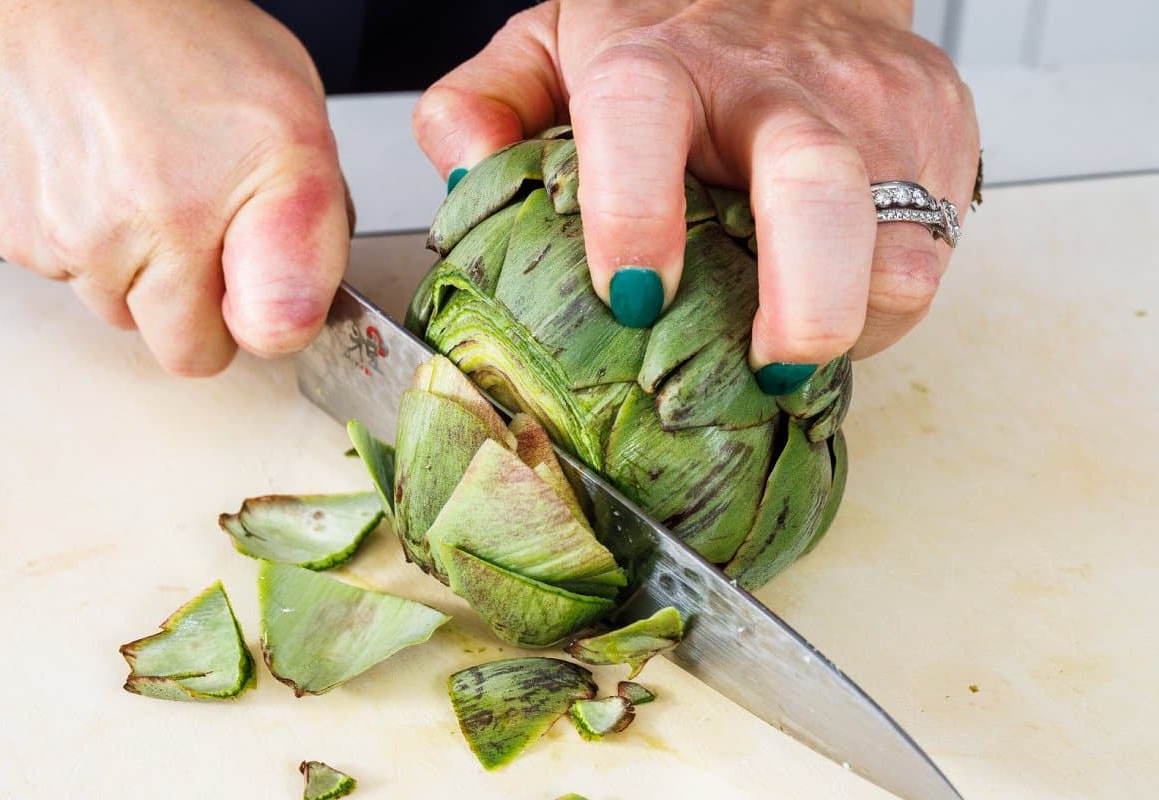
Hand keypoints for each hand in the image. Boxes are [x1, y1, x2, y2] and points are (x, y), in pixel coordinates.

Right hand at [0, 0, 351, 375]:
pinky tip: (98, 171)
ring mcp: (50, 234)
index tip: (253, 283)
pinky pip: (60, 268)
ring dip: (134, 265)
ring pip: (112, 305)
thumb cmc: (177, 35)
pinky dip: (83, 234)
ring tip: (146, 177)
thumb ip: (311, 234)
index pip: (226, 347)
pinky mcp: (0, 224)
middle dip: (192, 297)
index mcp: (195, 212)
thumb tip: (294, 318)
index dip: (247, 321)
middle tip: (201, 216)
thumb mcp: (294, 123)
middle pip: (169, 339)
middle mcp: (119, 231)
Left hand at [413, 0, 979, 390]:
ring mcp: (875, 108)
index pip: (641, 120)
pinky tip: (836, 285)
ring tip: (794, 331)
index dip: (635, 215)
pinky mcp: (941, 133)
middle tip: (774, 367)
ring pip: (899, 249)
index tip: (631, 298)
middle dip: (805, 304)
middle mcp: (779, 84)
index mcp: (662, 63)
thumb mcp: (557, 47)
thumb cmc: (673, 34)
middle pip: (817, 191)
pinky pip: (930, 252)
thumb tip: (461, 167)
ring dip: (851, 321)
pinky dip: (881, 296)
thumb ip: (487, 101)